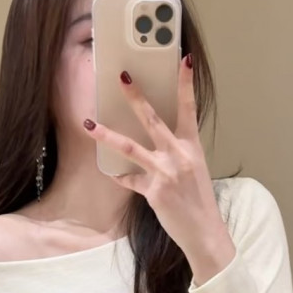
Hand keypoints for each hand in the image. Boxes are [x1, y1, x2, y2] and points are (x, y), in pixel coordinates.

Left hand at [83, 55, 235, 283]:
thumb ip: (176, 153)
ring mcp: (166, 173)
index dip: (186, 84)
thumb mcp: (194, 171)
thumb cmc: (199, 201)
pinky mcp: (153, 191)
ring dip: (107, 135)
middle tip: (122, 77)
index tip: (183, 60)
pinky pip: (130, 180)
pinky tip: (115, 174)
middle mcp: (180, 156)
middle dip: (136, 97)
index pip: (190, 109)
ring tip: (88, 123)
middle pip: (153, 120)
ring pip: (130, 147)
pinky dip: (122, 177)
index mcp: (192, 147)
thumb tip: (155, 140)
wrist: (204, 232)